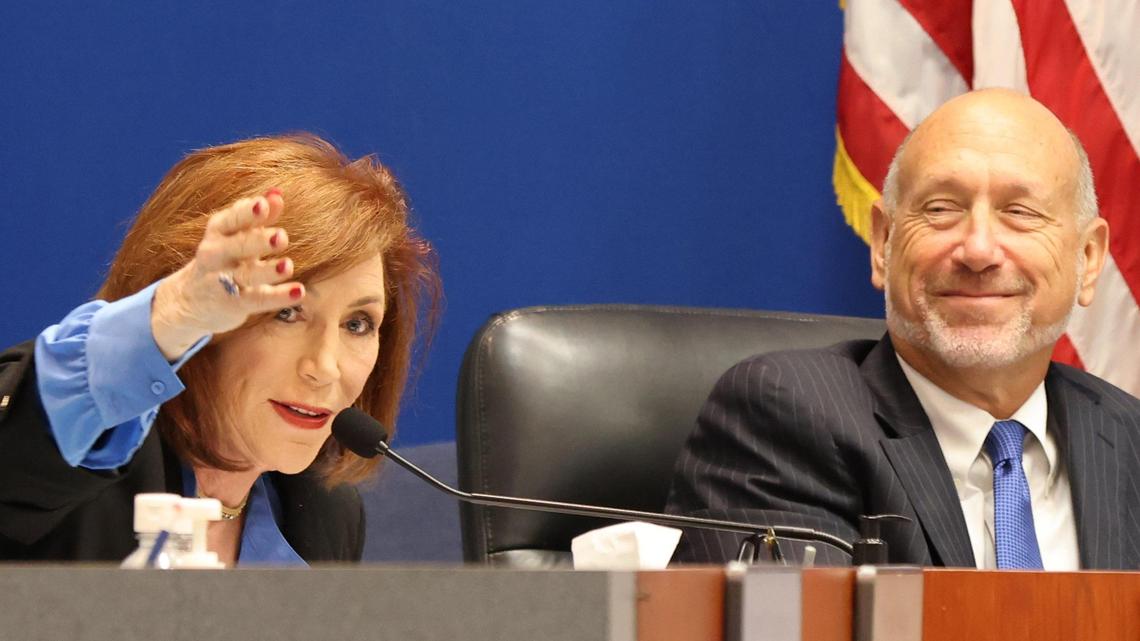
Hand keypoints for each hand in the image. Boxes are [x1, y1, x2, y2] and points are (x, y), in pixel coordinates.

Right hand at [150, 189, 303, 360]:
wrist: (191, 300)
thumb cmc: (223, 258)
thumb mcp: (235, 234)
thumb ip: (257, 216)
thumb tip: (278, 194)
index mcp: (218, 231)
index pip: (232, 219)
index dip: (247, 212)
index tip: (263, 204)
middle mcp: (217, 255)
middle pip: (238, 246)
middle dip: (258, 241)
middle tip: (281, 237)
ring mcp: (224, 281)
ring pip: (247, 275)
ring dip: (268, 271)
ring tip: (288, 266)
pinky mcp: (235, 304)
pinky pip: (258, 299)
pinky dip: (279, 297)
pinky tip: (299, 291)